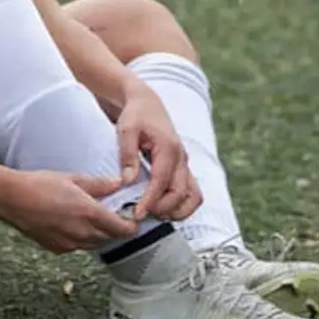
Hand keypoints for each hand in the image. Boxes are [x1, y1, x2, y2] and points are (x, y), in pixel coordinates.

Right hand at [0, 170, 139, 253]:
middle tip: (114, 214)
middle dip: (116, 229)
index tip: (133, 218)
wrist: (11, 199)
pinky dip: (82, 238)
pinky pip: (78, 246)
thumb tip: (119, 184)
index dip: (132, 225)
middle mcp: (82, 233)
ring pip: (95, 244)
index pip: (123, 229)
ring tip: (93, 217)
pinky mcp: (57, 249)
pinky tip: (73, 223)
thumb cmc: (40, 184)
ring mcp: (69, 244)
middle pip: (111, 238)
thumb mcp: (73, 178)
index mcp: (90, 214)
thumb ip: (100, 184)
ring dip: (100, 234)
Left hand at [116, 79, 201, 222]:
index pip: (162, 182)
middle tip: (140, 214)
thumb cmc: (135, 115)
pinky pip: (191, 193)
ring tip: (154, 214)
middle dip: (161, 208)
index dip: (151, 201)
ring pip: (192, 197)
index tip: (137, 214)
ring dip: (176, 210)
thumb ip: (127, 154)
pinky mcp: (183, 168)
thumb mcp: (126, 129)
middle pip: (180, 193)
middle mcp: (181, 158)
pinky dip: (182, 205)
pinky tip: (163, 209)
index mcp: (168, 148)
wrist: (146, 103)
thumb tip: (127, 181)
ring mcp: (185, 164)